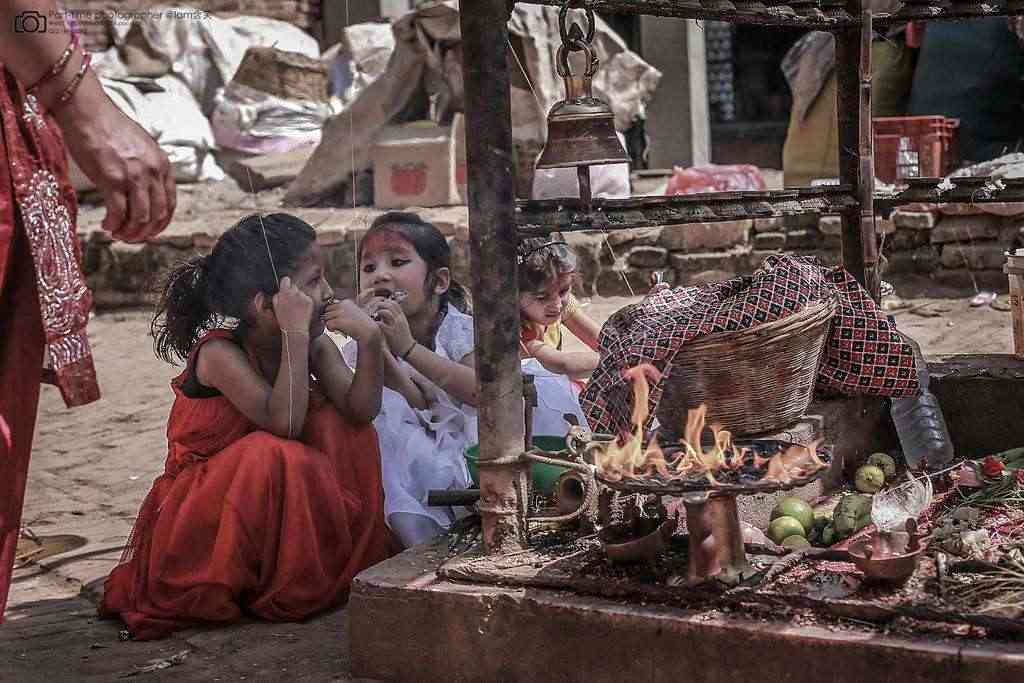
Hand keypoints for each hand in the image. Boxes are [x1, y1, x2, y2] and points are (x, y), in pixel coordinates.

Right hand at [55, 78, 174, 242]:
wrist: (87, 111)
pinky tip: (107, 226)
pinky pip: (118, 213)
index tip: (150, 232)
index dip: (161, 223)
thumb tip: (145, 193)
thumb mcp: (142, 147)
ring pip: (140, 218)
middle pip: (157, 215)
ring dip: (130, 232)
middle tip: (132, 237)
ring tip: (118, 234)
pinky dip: (113, 224)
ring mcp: (133, 176)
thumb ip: (148, 169)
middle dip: (145, 232)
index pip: (170, 204)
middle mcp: (152, 172)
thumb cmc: (110, 128)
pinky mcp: (112, 179)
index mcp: (162, 165)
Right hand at [272, 277, 313, 332]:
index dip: (285, 284)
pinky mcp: (309, 300)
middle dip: (292, 292)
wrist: (295, 329)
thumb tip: (280, 291)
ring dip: (299, 297)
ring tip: (296, 308)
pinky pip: (306, 297)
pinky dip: (305, 302)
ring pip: (300, 292)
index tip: (286, 288)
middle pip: (294, 286)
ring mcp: (303, 296)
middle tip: (291, 302)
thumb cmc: (284, 319)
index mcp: (284, 293)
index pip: (286, 280)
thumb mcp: (275, 307)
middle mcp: (294, 293)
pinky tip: (302, 310)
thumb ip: (277, 296)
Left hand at [323, 298, 378, 340]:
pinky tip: (339, 331)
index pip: (331, 306)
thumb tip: (325, 316)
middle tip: (340, 325)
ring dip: (331, 324)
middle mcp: (342, 305)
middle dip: (330, 319)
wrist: (368, 332)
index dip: (333, 315)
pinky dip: (331, 329)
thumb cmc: (361, 325)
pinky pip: (328, 325)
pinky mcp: (338, 321)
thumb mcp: (352, 313)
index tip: (341, 321)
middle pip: (327, 311)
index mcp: (346, 302)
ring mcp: (340, 313)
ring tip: (340, 328)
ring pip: (326, 318)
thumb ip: (340, 312)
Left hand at [373, 299, 415, 356]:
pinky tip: (374, 324)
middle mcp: (399, 319)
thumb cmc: (403, 337)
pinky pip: (381, 324)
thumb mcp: (402, 325)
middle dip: (381, 304)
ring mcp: (395, 326)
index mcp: (402, 317)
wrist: (408, 349)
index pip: (395, 304)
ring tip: (375, 316)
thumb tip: (384, 314)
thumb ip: (394, 319)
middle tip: (375, 308)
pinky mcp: (390, 333)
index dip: (386, 302)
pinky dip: (376, 322)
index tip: (381, 305)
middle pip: (390, 305)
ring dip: (378, 312)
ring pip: (386, 312)